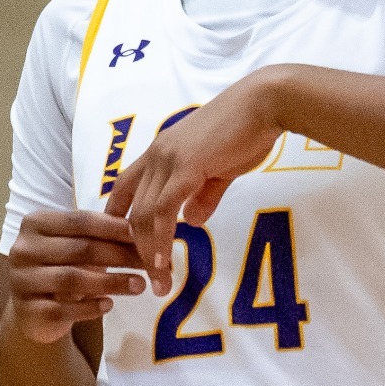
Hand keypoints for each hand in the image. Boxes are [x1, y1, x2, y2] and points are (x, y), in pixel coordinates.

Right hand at [6, 210, 146, 343]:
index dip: (115, 227)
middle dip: (120, 256)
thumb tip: (148, 232)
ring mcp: (21, 281)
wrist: (34, 311)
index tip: (144, 235)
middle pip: (80, 249)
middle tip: (149, 263)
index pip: (81, 220)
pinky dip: (91, 307)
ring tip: (139, 285)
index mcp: (36, 223)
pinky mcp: (27, 311)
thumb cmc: (63, 268)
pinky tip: (110, 305)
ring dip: (112, 282)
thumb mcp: (78, 248)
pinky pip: (64, 309)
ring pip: (72, 278)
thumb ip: (103, 237)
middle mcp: (23, 249)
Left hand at [104, 68, 288, 294]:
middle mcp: (156, 155)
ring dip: (150, 252)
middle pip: (133, 210)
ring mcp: (168, 159)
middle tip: (151, 279)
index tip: (122, 247)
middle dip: (137, 249)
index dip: (119, 218)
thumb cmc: (247, 131)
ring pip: (145, 215)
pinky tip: (163, 262)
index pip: (126, 188)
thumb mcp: (221, 168)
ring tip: (160, 281)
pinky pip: (165, 210)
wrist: (265, 104)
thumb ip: (204, 194)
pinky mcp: (185, 167)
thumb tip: (193, 220)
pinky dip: (161, 239)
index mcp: (161, 152)